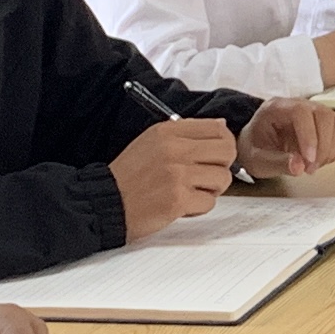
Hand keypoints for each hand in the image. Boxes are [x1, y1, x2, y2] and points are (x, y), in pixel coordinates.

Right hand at [109, 115, 237, 239]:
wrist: (107, 202)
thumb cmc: (131, 175)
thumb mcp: (153, 141)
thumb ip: (186, 133)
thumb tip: (222, 126)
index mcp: (168, 131)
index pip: (217, 128)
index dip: (224, 144)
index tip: (215, 156)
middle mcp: (174, 149)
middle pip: (227, 151)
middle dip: (222, 166)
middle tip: (206, 176)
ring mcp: (177, 174)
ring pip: (222, 178)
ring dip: (211, 190)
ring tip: (190, 191)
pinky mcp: (178, 199)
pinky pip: (209, 202)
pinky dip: (198, 208)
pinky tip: (181, 205)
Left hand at [243, 99, 334, 176]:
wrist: (257, 145)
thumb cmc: (255, 149)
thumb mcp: (258, 160)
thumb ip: (277, 163)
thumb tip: (299, 167)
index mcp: (277, 108)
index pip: (300, 112)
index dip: (309, 136)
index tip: (308, 160)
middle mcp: (298, 105)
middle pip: (324, 114)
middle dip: (322, 146)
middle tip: (310, 169)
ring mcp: (314, 111)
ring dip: (331, 148)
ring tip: (314, 166)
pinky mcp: (324, 123)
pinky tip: (321, 160)